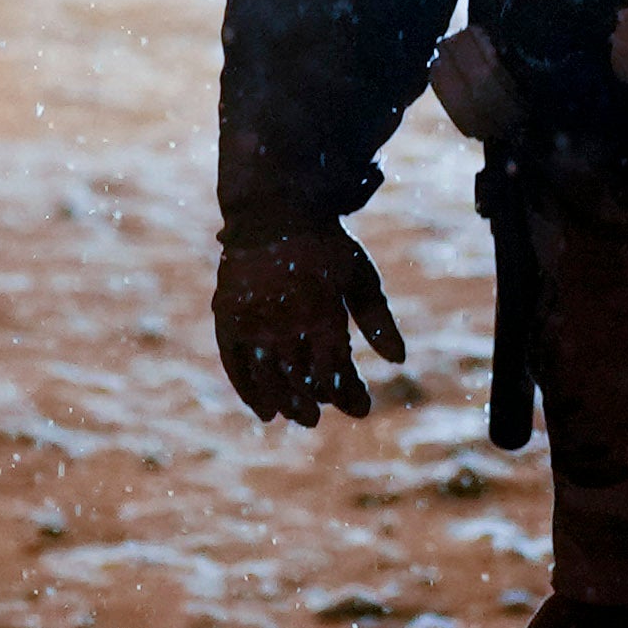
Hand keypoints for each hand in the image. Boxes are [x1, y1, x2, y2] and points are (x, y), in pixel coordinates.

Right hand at [213, 216, 406, 424]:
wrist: (275, 210)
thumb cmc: (326, 246)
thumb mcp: (360, 276)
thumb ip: (378, 319)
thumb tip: (399, 361)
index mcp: (323, 313)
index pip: (335, 373)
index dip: (347, 396)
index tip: (360, 408)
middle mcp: (286, 322)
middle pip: (301, 380)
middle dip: (314, 404)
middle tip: (319, 418)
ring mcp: (254, 321)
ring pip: (270, 379)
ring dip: (285, 404)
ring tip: (298, 416)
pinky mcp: (228, 317)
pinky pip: (235, 364)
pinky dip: (248, 391)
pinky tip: (263, 410)